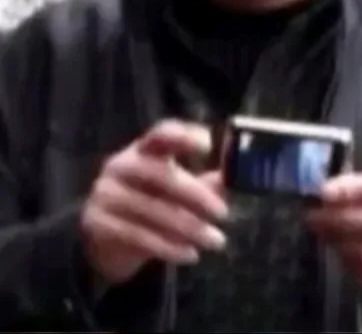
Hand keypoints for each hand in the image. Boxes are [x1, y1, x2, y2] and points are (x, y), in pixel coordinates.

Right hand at [80, 119, 228, 285]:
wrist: (106, 240)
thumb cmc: (151, 203)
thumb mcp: (176, 189)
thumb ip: (205, 182)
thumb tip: (236, 177)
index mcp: (142, 149)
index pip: (160, 133)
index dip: (182, 136)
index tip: (208, 145)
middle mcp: (120, 165)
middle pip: (161, 174)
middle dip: (197, 195)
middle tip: (223, 213)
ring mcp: (105, 193)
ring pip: (153, 210)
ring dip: (189, 228)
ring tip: (216, 241)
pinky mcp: (98, 223)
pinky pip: (138, 236)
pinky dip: (169, 247)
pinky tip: (191, 255)